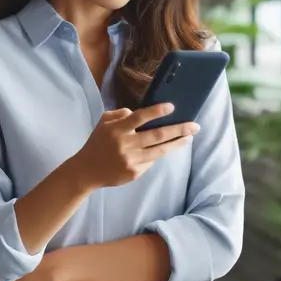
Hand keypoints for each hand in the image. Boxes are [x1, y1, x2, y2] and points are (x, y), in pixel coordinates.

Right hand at [69, 104, 198, 189]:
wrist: (86, 171)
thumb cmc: (97, 143)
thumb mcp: (104, 122)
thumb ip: (121, 115)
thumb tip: (141, 113)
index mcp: (117, 129)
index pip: (140, 117)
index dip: (157, 112)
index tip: (172, 107)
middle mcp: (126, 144)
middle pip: (157, 135)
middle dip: (179, 129)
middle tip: (195, 125)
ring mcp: (131, 160)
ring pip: (160, 150)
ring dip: (177, 143)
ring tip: (189, 137)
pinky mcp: (134, 172)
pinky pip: (151, 161)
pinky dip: (159, 154)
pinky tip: (166, 148)